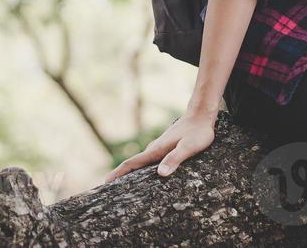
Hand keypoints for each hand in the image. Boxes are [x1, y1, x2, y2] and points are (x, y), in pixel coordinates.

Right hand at [102, 108, 216, 182]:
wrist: (201, 115)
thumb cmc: (197, 133)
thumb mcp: (189, 147)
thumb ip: (175, 159)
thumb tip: (160, 174)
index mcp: (156, 151)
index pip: (132, 163)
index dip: (118, 173)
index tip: (105, 182)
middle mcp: (154, 149)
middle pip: (133, 165)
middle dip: (120, 177)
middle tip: (110, 191)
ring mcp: (158, 148)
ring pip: (141, 163)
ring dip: (131, 174)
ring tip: (124, 187)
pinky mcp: (164, 148)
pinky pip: (149, 161)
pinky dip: (142, 169)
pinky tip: (146, 176)